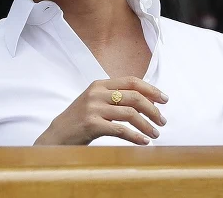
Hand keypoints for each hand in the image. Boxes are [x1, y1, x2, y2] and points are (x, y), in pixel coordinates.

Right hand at [34, 77, 167, 145]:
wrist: (57, 135)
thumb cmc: (80, 120)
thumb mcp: (95, 101)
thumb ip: (115, 97)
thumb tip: (147, 100)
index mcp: (100, 84)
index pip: (132, 81)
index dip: (151, 89)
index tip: (165, 99)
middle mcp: (96, 93)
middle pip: (134, 97)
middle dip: (153, 109)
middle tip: (163, 121)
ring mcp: (93, 108)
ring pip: (130, 113)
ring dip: (147, 125)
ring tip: (156, 134)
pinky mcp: (91, 125)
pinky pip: (120, 129)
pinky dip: (135, 136)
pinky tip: (144, 142)